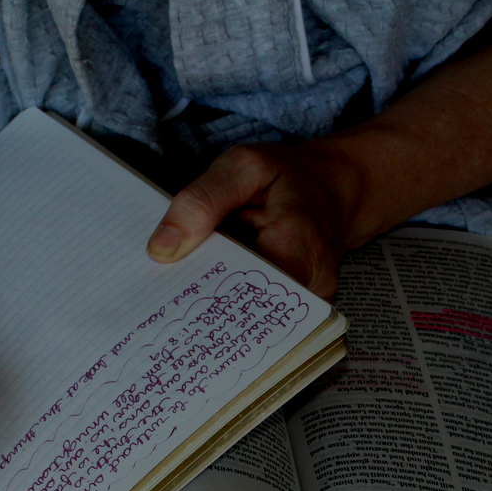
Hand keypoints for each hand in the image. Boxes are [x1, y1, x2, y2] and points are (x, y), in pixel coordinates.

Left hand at [146, 137, 370, 299]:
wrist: (333, 191)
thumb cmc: (288, 177)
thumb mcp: (243, 167)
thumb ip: (202, 202)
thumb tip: (161, 250)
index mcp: (300, 249)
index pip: (243, 294)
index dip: (200, 299)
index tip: (163, 300)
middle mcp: (312, 289)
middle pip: (245, 317)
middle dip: (201, 311)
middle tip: (158, 307)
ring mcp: (308, 307)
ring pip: (250, 323)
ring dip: (213, 312)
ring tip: (177, 302)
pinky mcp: (298, 313)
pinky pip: (258, 318)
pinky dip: (229, 307)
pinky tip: (203, 297)